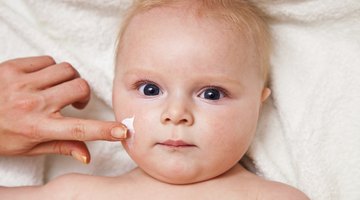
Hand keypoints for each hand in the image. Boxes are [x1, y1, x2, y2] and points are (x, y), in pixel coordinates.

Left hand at [0, 56, 126, 163]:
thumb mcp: (28, 147)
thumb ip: (62, 147)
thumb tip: (87, 155)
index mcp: (38, 128)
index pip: (79, 130)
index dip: (104, 130)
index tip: (122, 129)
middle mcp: (32, 105)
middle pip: (80, 88)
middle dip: (82, 94)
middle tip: (73, 102)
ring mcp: (22, 83)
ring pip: (67, 71)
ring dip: (68, 79)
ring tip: (56, 88)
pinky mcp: (13, 67)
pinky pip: (47, 60)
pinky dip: (51, 69)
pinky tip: (41, 79)